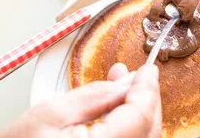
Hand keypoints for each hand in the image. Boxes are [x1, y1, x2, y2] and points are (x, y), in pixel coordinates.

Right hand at [0, 64, 161, 137]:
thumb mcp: (51, 113)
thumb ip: (96, 95)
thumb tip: (127, 80)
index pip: (140, 115)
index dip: (147, 88)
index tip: (148, 69)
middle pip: (147, 128)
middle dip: (145, 98)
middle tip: (135, 75)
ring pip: (142, 137)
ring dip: (137, 111)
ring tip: (122, 87)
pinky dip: (130, 126)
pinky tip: (117, 111)